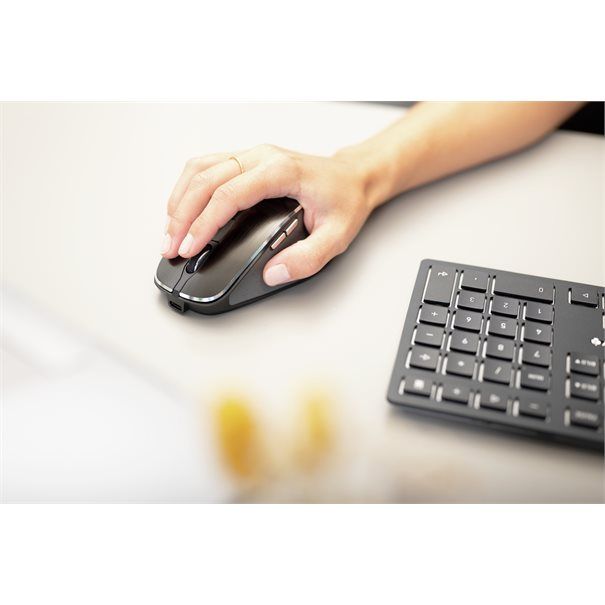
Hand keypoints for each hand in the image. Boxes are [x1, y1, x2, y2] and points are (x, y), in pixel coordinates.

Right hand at [161, 144, 373, 285]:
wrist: (354, 176)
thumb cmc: (345, 199)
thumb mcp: (337, 235)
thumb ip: (307, 258)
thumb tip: (274, 273)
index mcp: (281, 172)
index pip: (228, 195)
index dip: (203, 224)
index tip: (189, 248)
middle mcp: (261, 157)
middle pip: (205, 179)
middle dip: (181, 216)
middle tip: (171, 247)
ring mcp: (252, 155)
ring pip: (200, 168)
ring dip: (179, 199)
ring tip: (171, 232)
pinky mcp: (247, 161)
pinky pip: (207, 167)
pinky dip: (188, 189)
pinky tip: (183, 209)